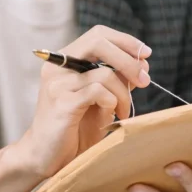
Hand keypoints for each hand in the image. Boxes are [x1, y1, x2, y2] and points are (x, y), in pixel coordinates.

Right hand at [9, 25, 151, 178]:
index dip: (125, 41)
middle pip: (98, 42)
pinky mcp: (61, 102)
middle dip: (129, 60)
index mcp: (64, 60)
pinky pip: (98, 92)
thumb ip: (114, 79)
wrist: (44, 157)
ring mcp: (57, 83)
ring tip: (123, 111)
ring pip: (105, 73)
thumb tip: (141, 63)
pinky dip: (112, 103)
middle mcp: (57, 66)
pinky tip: (112, 117)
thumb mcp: (97, 99)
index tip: (146, 55)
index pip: (98, 35)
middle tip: (144, 80)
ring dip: (124, 93)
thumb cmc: (73, 129)